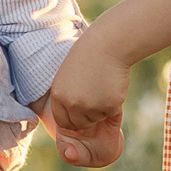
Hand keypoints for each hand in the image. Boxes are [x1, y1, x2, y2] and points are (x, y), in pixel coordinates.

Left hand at [38, 42, 129, 168]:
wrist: (108, 45)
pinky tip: (111, 86)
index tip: (79, 112)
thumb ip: (65, 96)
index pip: (62, 121)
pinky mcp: (109, 106)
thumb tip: (68, 116)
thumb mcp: (67, 76)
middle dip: (87, 117)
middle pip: (80, 124)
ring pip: (96, 119)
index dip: (72, 119)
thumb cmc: (87, 56)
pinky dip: (112, 104)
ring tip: (101, 86)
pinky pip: (110, 113)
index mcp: (58, 96)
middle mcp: (72, 104)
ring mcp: (91, 106)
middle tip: (94, 97)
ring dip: (100, 109)